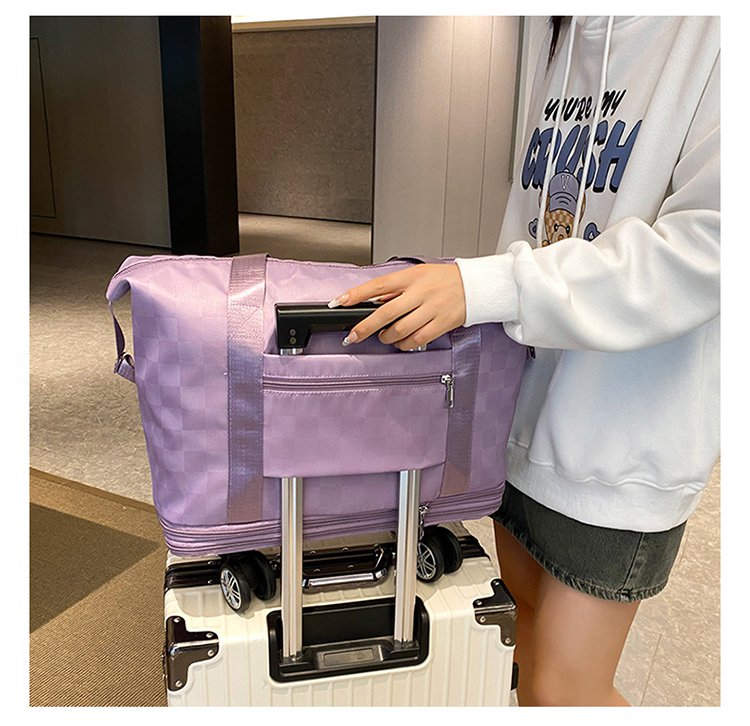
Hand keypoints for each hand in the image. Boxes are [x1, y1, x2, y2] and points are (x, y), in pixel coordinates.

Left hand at [328, 263, 466, 349]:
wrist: (475, 287)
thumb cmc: (443, 279)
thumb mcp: (417, 274)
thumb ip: (395, 287)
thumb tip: (372, 300)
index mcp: (411, 277)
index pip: (378, 285)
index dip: (356, 294)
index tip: (339, 302)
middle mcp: (420, 293)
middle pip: (386, 312)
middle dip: (365, 327)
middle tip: (353, 336)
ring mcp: (431, 309)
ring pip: (400, 330)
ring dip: (387, 337)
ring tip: (383, 337)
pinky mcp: (441, 324)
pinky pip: (417, 339)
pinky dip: (404, 344)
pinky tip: (400, 342)